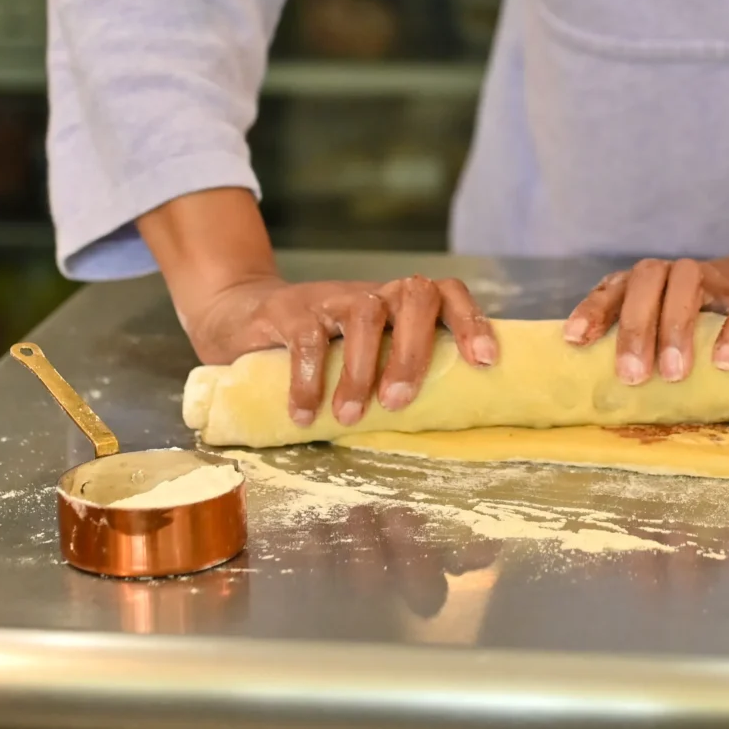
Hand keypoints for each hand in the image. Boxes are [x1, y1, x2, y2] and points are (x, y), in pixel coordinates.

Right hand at [181, 274, 495, 426]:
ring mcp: (332, 297)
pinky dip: (308, 378)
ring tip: (348, 417)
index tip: (485, 362)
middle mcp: (374, 293)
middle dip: (413, 351)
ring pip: (364, 313)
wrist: (243, 317)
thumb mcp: (364, 357)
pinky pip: (307, 337)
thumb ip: (393, 378)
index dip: (471, 321)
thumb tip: (441, 435)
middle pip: (414, 297)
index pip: (448, 294)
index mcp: (400, 305)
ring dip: (361, 369)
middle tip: (398, 404)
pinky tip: (303, 414)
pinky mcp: (290, 309)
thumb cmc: (322, 351)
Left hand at [563, 237, 728, 384]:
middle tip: (632, 377)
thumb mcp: (683, 325)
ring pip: (690, 284)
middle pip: (648, 280)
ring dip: (677, 327)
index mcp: (657, 282)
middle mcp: (684, 274)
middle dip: (635, 327)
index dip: (594, 309)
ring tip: (674, 375)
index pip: (617, 286)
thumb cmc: (721, 317)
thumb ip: (651, 347)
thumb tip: (605, 400)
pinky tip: (725, 364)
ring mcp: (723, 279)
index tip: (574, 340)